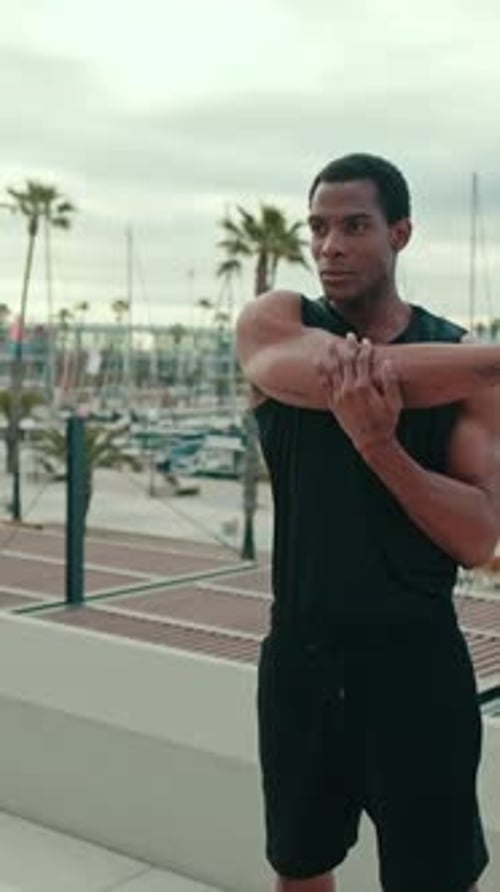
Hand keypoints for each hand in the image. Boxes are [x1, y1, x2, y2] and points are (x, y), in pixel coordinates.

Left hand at [317, 335, 402, 455]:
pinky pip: (324, 384)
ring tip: (329, 343)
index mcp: (365, 387)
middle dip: (348, 347)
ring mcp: (339, 397)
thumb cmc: (386, 422)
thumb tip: (387, 362)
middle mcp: (349, 389)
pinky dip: (321, 372)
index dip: (365, 350)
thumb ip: (390, 382)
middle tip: (348, 335)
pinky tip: (318, 363)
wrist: (371, 442)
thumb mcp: (394, 403)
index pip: (363, 362)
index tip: (367, 341)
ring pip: (333, 371)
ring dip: (331, 356)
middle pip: (346, 362)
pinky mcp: (334, 404)